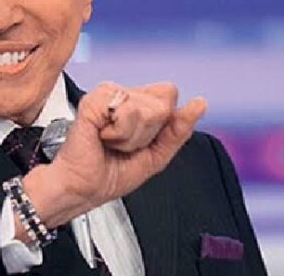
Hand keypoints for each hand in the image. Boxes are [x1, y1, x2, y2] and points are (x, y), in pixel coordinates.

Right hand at [21, 82, 206, 229]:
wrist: (83, 188)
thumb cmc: (110, 174)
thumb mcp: (156, 155)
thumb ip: (179, 129)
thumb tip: (199, 103)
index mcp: (136, 103)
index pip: (168, 94)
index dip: (161, 124)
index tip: (139, 141)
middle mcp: (121, 94)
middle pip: (162, 101)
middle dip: (148, 132)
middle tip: (124, 144)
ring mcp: (106, 95)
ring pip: (145, 107)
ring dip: (132, 136)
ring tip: (112, 142)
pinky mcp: (92, 102)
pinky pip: (126, 112)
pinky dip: (119, 133)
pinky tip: (102, 137)